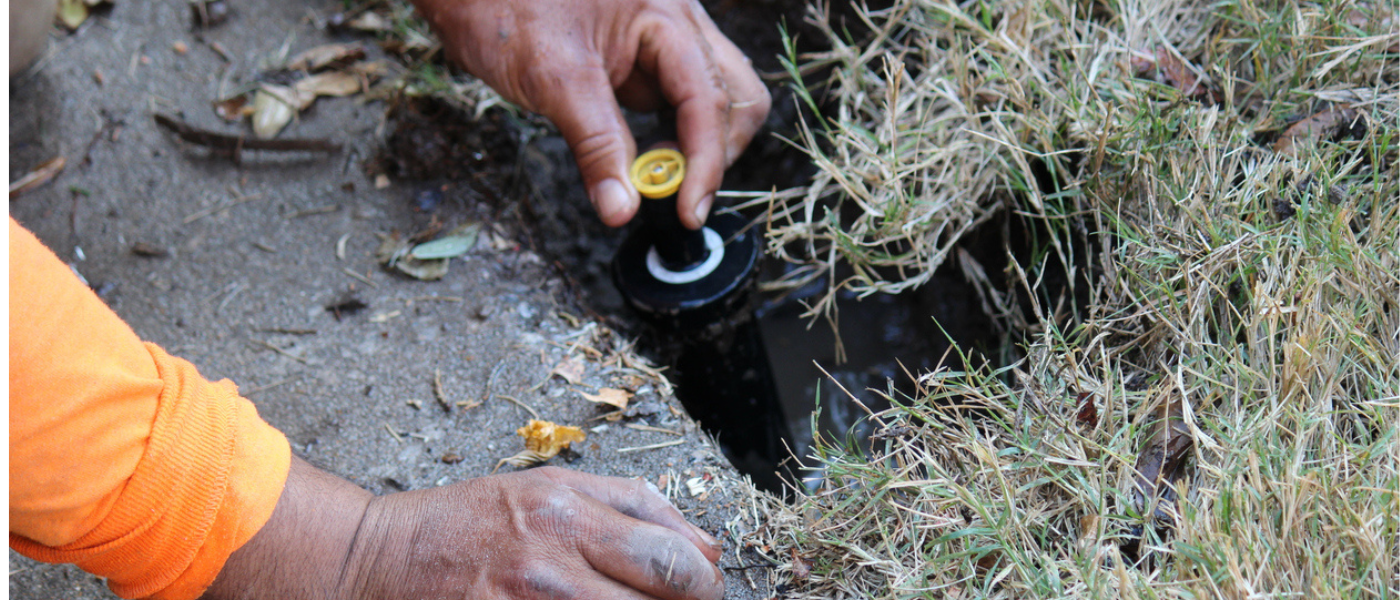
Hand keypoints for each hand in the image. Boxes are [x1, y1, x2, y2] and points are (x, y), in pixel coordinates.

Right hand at [203, 457, 723, 599]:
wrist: (378, 559)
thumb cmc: (466, 524)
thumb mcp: (545, 488)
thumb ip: (625, 506)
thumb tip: (700, 541)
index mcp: (567, 505)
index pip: (675, 547)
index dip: (706, 575)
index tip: (705, 586)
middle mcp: (553, 551)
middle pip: (670, 585)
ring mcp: (530, 598)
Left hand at [411, 0, 770, 228]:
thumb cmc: (500, 6)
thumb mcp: (551, 79)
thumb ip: (596, 144)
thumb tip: (623, 209)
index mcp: (664, 14)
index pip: (708, 98)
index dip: (704, 162)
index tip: (686, 213)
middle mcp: (676, 20)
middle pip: (734, 95)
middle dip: (714, 150)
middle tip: (675, 194)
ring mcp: (660, 37)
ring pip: (711, 97)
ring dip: (693, 144)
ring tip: (652, 175)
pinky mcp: (638, 54)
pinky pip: (673, 98)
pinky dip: (666, 134)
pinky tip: (634, 154)